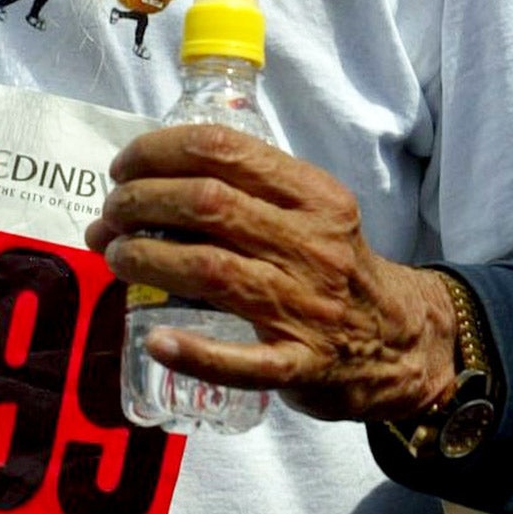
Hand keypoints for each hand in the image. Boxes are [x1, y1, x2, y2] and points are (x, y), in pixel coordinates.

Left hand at [85, 125, 457, 421]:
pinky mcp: (303, 365)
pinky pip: (244, 362)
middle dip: (141, 202)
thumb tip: (151, 176)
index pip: (224, 148)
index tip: (124, 167)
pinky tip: (157, 340)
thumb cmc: (335, 266)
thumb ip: (251, 189)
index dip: (159, 151)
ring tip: (115, 256)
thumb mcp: (313, 210)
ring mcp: (309, 306)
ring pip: (213, 269)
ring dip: (148, 259)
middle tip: (109, 215)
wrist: (403, 340)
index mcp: (313, 194)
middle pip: (208, 204)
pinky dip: (196, 352)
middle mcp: (313, 242)